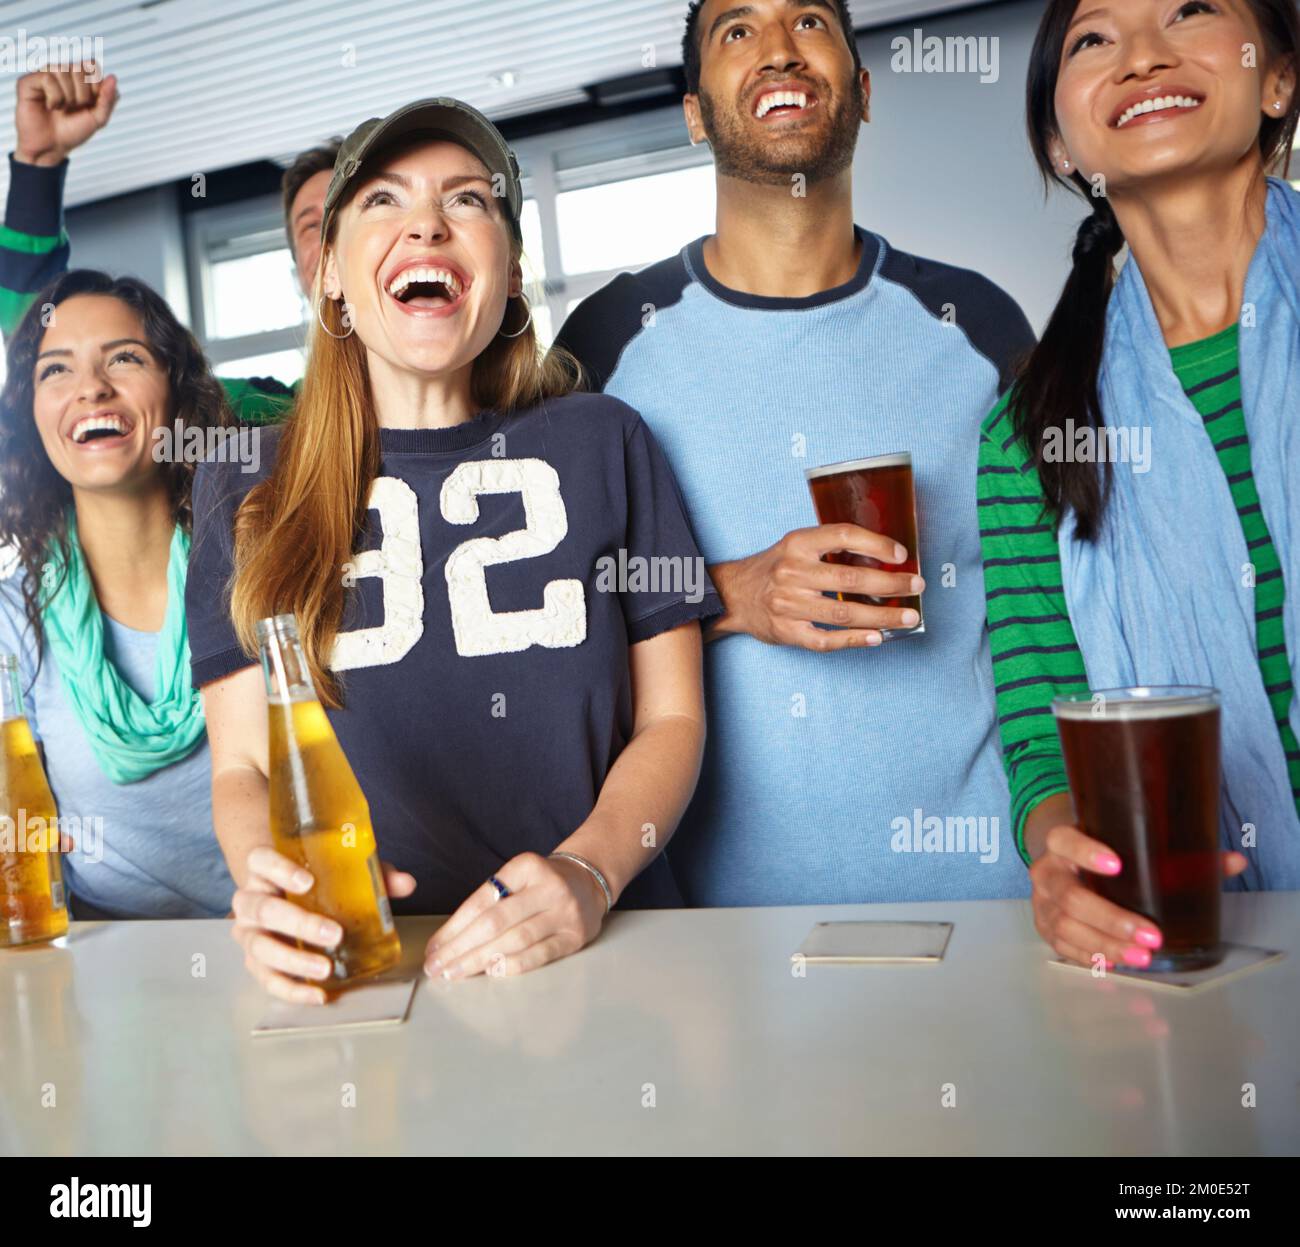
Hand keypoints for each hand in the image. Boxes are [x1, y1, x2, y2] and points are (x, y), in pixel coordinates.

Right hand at [15, 64, 117, 165]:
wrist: (53, 147)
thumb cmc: (73, 131)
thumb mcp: (98, 119)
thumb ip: (108, 99)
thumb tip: (113, 77)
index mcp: (78, 78)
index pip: (92, 65)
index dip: (95, 85)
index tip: (90, 103)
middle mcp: (61, 73)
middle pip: (78, 67)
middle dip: (83, 94)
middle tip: (75, 108)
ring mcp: (44, 75)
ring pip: (62, 69)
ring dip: (68, 96)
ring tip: (62, 108)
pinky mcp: (28, 81)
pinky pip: (47, 77)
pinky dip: (54, 97)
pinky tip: (50, 106)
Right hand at [230, 846, 415, 1004]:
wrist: (285, 900)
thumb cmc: (316, 883)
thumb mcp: (342, 872)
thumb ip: (373, 875)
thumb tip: (407, 884)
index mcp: (266, 870)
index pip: (261, 860)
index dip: (279, 869)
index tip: (307, 881)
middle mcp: (251, 900)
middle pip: (263, 909)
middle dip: (298, 922)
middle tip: (333, 933)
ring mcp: (249, 934)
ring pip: (260, 947)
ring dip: (294, 959)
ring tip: (325, 968)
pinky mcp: (255, 962)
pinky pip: (268, 979)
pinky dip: (292, 989)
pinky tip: (318, 994)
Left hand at [425, 851, 606, 980]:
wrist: (589, 883)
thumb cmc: (541, 883)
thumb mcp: (518, 876)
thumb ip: (490, 900)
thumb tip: (449, 938)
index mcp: (527, 866)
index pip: (483, 900)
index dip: (454, 926)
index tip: (434, 946)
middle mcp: (548, 887)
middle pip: (495, 922)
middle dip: (460, 948)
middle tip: (437, 966)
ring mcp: (564, 912)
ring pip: (515, 940)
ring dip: (480, 960)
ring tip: (456, 972)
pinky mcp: (575, 936)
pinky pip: (539, 954)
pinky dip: (513, 965)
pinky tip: (491, 972)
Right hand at [710, 523, 922, 649]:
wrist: (733, 594)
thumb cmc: (774, 568)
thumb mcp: (796, 546)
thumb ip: (830, 548)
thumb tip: (883, 557)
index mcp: (797, 544)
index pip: (842, 536)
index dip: (876, 544)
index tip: (901, 554)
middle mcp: (792, 572)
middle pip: (850, 579)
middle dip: (890, 584)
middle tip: (916, 585)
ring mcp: (788, 604)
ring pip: (844, 613)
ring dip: (882, 616)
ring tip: (908, 617)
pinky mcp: (787, 631)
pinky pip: (826, 639)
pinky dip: (854, 640)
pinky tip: (876, 638)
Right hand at [1030, 822, 1246, 967]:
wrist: (1061, 863)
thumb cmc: (1102, 853)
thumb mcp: (1127, 845)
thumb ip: (1180, 854)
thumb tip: (1233, 861)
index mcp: (1061, 844)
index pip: (1065, 841)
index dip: (1086, 852)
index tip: (1118, 864)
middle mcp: (1047, 872)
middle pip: (1070, 896)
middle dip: (1111, 919)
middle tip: (1151, 935)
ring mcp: (1042, 903)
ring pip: (1066, 926)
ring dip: (1106, 945)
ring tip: (1142, 957)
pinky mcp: (1045, 928)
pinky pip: (1064, 946)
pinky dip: (1092, 957)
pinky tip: (1118, 963)